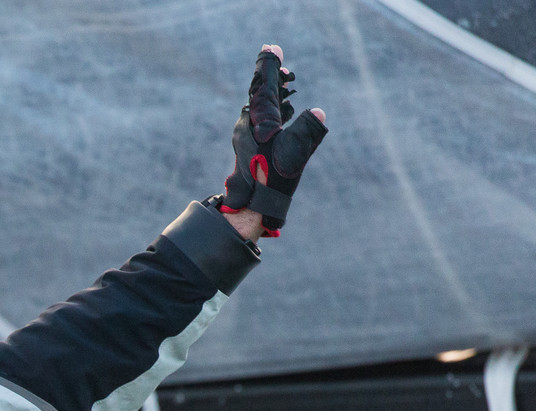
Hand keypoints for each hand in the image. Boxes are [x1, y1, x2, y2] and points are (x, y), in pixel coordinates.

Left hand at [221, 45, 326, 238]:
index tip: (272, 47)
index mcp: (257, 121)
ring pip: (260, 108)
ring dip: (273, 95)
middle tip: (282, 66)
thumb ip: (308, 131)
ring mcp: (246, 136)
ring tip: (286, 86)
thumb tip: (318, 113)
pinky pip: (260, 121)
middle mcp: (247, 125)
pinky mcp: (249, 147)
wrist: (248, 208)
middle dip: (272, 78)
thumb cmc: (271, 180)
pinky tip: (282, 114)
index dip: (270, 66)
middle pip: (260, 94)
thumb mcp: (295, 153)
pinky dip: (273, 111)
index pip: (264, 86)